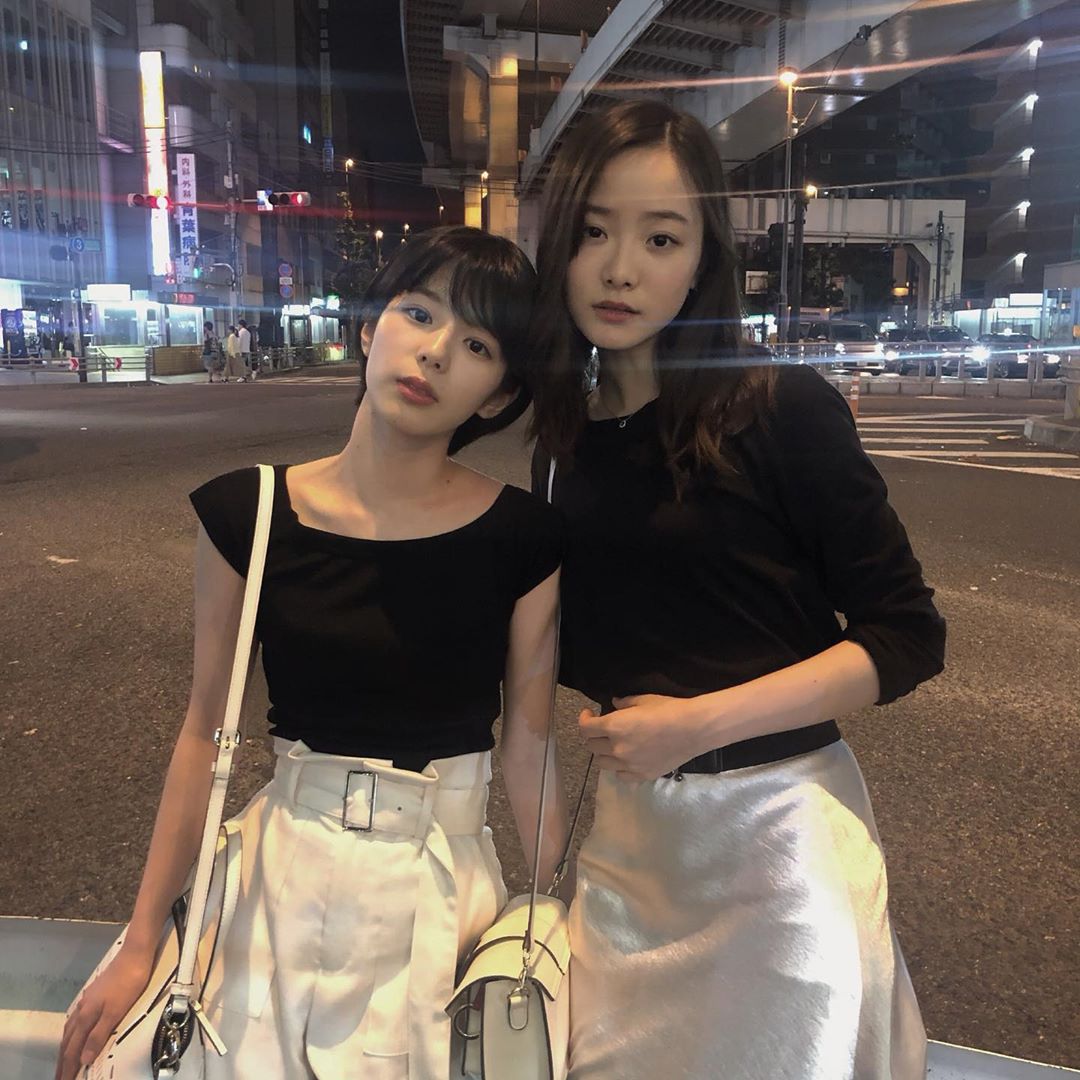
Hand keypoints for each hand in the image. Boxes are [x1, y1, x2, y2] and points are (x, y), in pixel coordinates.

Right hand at [56, 945, 153, 1079]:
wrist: (134, 954)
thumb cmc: (129, 983)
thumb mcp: (116, 1011)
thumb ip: (98, 1035)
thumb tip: (83, 1060)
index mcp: (86, 1017)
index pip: (73, 1050)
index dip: (68, 1068)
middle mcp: (82, 1009)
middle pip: (68, 1041)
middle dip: (63, 1062)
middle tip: (60, 1078)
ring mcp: (87, 1000)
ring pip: (70, 1029)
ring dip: (66, 1047)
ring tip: (64, 1060)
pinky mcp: (94, 993)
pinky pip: (76, 1019)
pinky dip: (72, 1032)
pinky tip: (77, 1031)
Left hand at [579, 694, 713, 780]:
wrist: (694, 729)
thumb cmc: (669, 709)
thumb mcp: (644, 700)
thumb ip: (624, 703)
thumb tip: (613, 704)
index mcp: (615, 726)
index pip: (586, 728)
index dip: (584, 720)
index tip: (589, 715)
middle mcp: (617, 748)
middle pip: (592, 746)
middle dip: (594, 735)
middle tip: (603, 729)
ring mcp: (629, 765)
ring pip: (602, 763)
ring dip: (604, 753)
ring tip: (613, 745)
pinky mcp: (641, 776)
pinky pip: (620, 776)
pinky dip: (619, 768)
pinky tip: (627, 759)